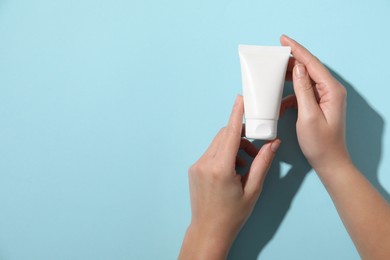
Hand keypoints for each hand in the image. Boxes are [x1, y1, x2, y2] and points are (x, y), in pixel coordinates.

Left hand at [179, 95, 280, 259]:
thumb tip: (273, 143)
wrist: (208, 230)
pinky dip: (224, 155)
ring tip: (246, 165)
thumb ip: (263, 163)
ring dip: (234, 147)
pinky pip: (211, 153)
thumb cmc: (232, 215)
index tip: (240, 99)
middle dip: (241, 137)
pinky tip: (234, 170)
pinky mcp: (194, 169)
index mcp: (220, 169)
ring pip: (218, 144)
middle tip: (256, 149)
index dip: (236, 114)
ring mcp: (197, 166)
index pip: (229, 134)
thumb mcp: (253, 190)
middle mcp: (205, 164)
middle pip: (224, 136)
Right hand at [280, 35, 351, 174]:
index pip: (312, 63)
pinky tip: (279, 99)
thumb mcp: (308, 116)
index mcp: (331, 90)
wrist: (329, 162)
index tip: (283, 39)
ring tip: (274, 72)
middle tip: (274, 55)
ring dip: (289, 76)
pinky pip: (303, 92)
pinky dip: (290, 93)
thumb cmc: (320, 143)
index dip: (297, 50)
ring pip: (304, 79)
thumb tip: (297, 68)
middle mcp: (330, 90)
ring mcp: (325, 97)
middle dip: (291, 60)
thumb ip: (303, 90)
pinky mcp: (318, 104)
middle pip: (309, 68)